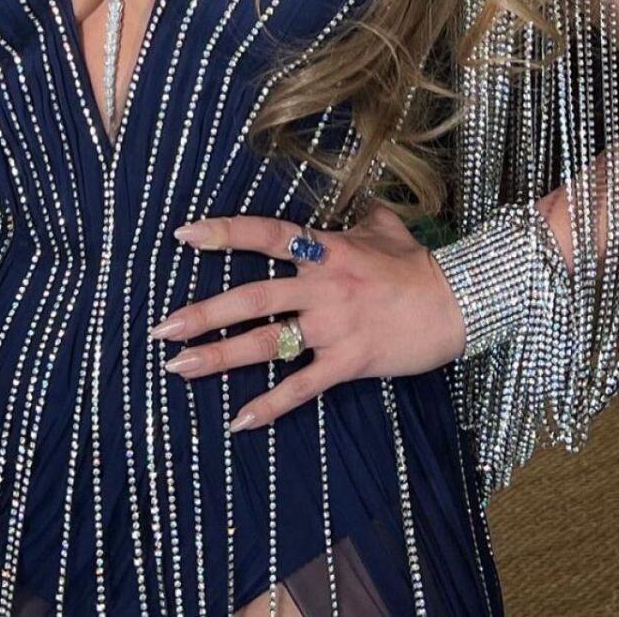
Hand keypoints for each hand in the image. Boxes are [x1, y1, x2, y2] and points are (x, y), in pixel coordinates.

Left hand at [149, 200, 467, 432]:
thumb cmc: (417, 264)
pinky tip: (239, 421)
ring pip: (266, 342)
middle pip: (251, 297)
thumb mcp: (384, 226)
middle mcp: (321, 285)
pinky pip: (302, 387)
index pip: (264, 234)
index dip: (223, 233)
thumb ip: (358, 214)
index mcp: (324, 249)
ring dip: (219, 357)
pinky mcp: (348, 362)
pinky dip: (269, 405)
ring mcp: (333, 326)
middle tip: (161, 328)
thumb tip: (353, 197)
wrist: (457, 303)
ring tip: (179, 368)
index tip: (183, 235)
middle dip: (203, 313)